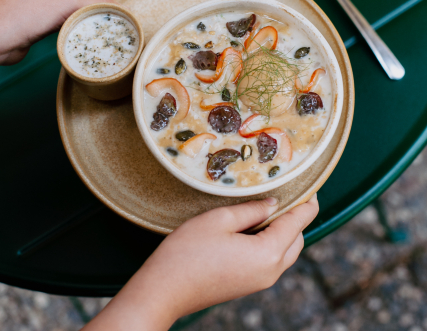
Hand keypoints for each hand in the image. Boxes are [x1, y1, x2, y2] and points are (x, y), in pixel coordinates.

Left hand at [0, 0, 130, 66]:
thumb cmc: (25, 14)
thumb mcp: (67, 4)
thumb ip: (97, 3)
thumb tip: (122, 8)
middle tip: (133, 4)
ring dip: (99, 5)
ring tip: (123, 13)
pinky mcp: (44, 5)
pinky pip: (73, 5)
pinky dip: (87, 12)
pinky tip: (102, 20)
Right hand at [84, 195, 318, 330]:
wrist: (164, 290)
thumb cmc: (188, 251)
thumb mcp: (220, 220)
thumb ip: (252, 209)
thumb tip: (274, 203)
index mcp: (268, 253)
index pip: (299, 222)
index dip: (307, 201)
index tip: (311, 184)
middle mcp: (271, 272)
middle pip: (297, 239)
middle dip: (297, 215)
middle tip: (287, 190)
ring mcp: (260, 282)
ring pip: (286, 251)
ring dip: (284, 229)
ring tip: (269, 204)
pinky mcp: (248, 285)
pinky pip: (271, 260)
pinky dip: (272, 241)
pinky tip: (254, 225)